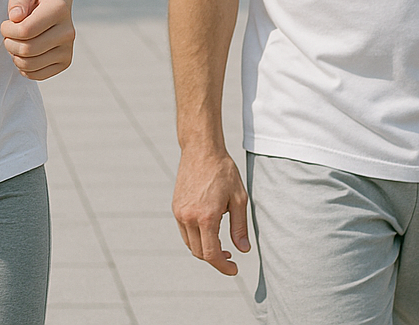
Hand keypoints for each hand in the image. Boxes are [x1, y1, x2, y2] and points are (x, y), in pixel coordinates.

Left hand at [0, 0, 74, 79]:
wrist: (54, 8)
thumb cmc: (36, 0)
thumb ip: (18, 0)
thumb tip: (16, 17)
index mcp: (59, 9)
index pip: (26, 30)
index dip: (7, 30)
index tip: (6, 24)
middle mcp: (68, 31)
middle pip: (27, 50)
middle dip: (9, 44)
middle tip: (8, 36)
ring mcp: (68, 49)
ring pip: (30, 65)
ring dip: (15, 56)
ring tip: (16, 44)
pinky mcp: (65, 63)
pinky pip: (36, 75)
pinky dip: (23, 68)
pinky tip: (24, 55)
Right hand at [173, 149, 249, 274]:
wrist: (202, 150)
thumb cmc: (223, 171)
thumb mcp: (239, 199)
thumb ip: (240, 227)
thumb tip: (243, 250)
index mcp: (206, 217)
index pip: (211, 254)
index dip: (223, 266)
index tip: (234, 269)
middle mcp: (189, 217)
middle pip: (199, 253)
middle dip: (215, 259)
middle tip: (231, 257)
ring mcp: (179, 212)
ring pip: (190, 244)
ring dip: (204, 250)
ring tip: (221, 246)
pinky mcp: (176, 207)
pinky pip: (184, 232)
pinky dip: (196, 238)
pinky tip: (209, 231)